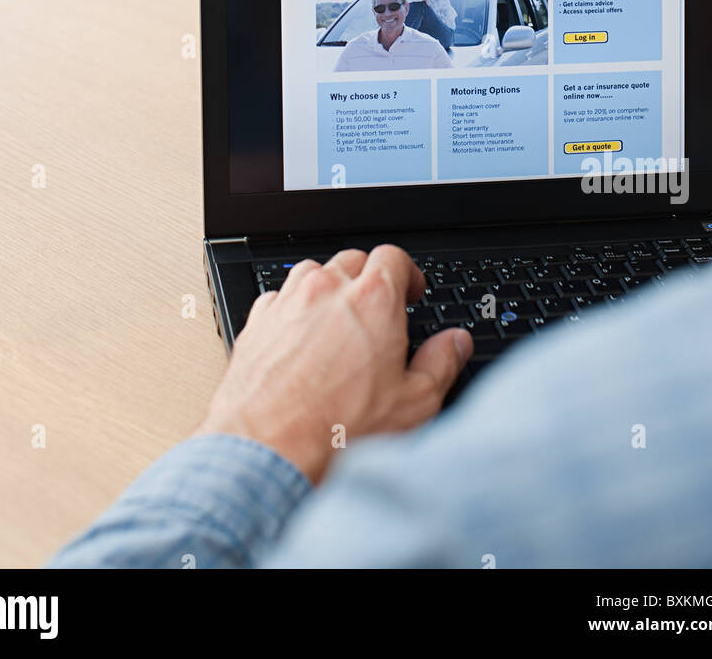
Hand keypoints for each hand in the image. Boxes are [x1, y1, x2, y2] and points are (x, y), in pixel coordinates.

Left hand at [195, 245, 472, 482]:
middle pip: (353, 260)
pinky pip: (278, 299)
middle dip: (369, 279)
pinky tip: (299, 339)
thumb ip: (440, 363)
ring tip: (336, 323)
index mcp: (373, 300)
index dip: (407, 273)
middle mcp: (327, 290)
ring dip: (328, 288)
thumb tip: (455, 343)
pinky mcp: (256, 323)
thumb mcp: (414, 404)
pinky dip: (292, 310)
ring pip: (312, 272)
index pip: (393, 257)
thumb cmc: (339, 432)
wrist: (270, 454)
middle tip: (377, 312)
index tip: (409, 292)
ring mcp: (287, 303)